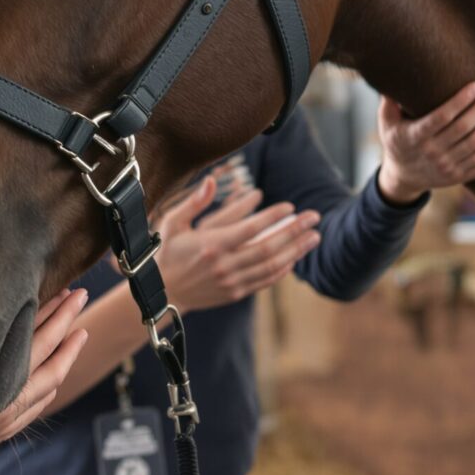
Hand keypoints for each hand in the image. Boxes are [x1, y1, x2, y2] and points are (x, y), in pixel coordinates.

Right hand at [155, 179, 320, 314]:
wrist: (160, 291)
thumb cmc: (167, 252)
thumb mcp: (172, 223)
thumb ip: (194, 202)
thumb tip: (212, 181)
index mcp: (211, 244)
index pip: (251, 229)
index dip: (274, 217)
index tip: (290, 206)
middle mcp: (224, 264)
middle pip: (268, 247)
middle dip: (295, 231)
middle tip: (314, 218)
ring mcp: (231, 281)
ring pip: (271, 265)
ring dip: (296, 251)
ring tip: (313, 237)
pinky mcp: (234, 293)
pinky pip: (265, 281)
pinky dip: (282, 269)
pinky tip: (294, 258)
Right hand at [377, 83, 474, 204]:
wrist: (403, 177)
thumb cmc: (397, 141)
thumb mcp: (387, 123)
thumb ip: (390, 101)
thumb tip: (396, 72)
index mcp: (415, 137)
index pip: (442, 117)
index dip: (461, 101)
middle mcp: (433, 153)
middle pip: (465, 129)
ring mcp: (448, 167)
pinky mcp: (459, 177)